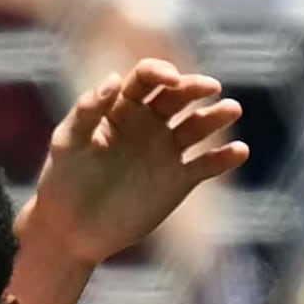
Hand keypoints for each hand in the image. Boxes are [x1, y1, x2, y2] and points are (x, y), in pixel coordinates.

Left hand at [26, 59, 250, 268]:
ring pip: (197, 127)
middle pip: (177, 96)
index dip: (160, 72)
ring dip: (216, 117)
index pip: (146, 79)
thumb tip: (113, 79)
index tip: (172, 79)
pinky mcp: (178, 181)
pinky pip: (206, 165)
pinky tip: (240, 151)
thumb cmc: (62, 182)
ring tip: (232, 110)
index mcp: (121, 107)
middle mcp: (148, 124)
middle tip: (212, 88)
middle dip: (195, 88)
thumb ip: (88, 110)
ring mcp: (165, 151)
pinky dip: (224, 158)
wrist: (72, 230)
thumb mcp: (67, 142)